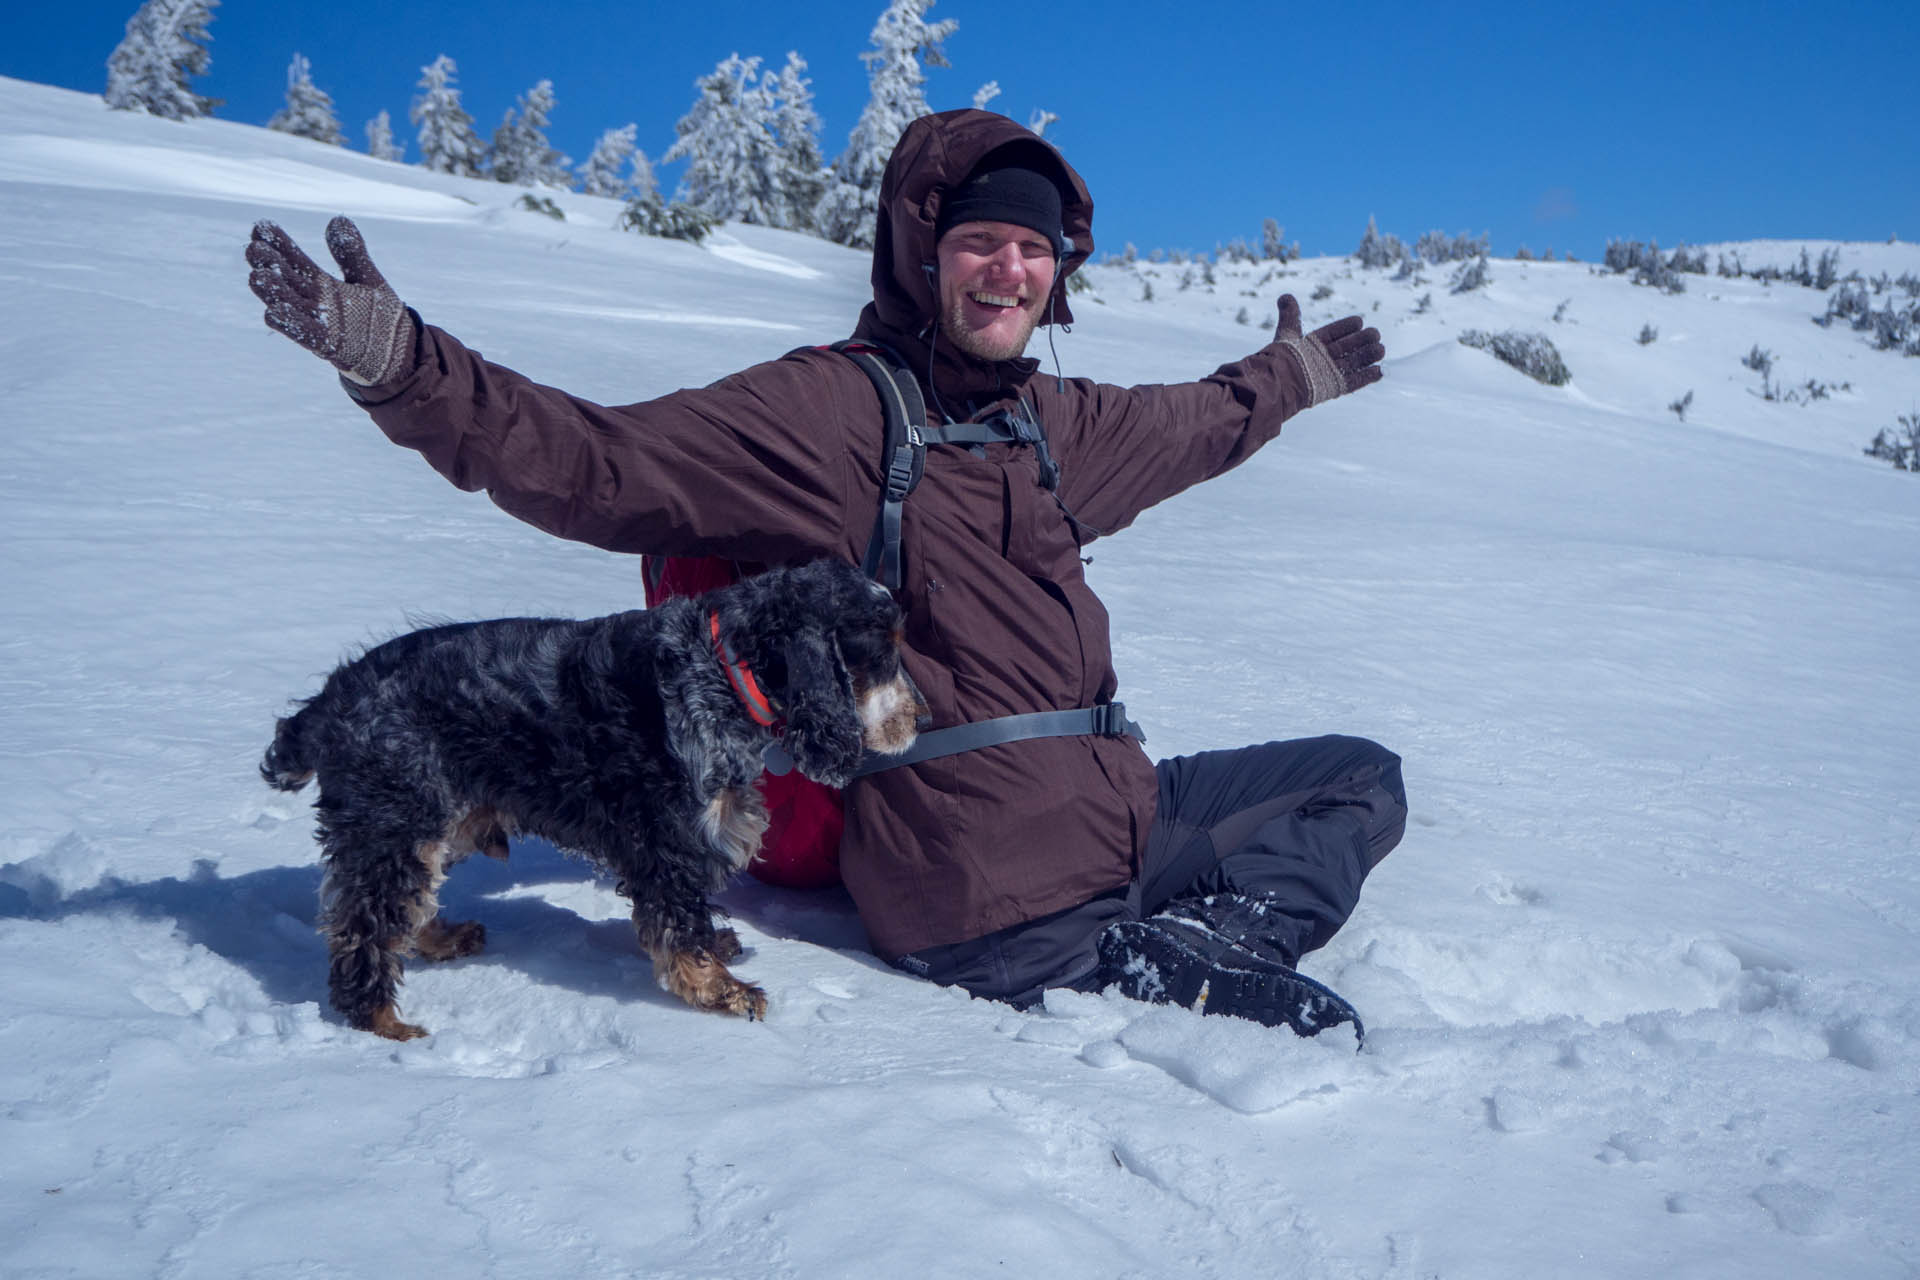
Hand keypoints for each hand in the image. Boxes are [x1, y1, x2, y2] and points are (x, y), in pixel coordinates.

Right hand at [246, 216, 414, 384]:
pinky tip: (272, 312)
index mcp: (322, 286)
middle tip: (254, 249)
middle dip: (270, 267)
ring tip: (257, 276)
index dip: (279, 245)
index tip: (261, 227)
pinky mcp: (331, 347)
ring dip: (273, 294)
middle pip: (286, 282)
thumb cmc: (382, 318)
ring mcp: (321, 325)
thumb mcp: (368, 279)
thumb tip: (337, 219)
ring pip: (289, 307)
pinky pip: (307, 335)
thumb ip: (352, 253)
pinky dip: (291, 325)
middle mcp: (315, 304)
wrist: (402, 354)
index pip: (294, 261)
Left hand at [1274, 294, 1384, 404]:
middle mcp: (1322, 359)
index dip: (1346, 327)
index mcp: (1313, 345)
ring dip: (1368, 357)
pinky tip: (1379, 371)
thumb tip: (1285, 296)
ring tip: (1381, 349)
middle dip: (1362, 341)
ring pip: (1352, 363)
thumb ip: (1290, 315)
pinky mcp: (1333, 388)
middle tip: (1375, 333)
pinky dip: (1365, 378)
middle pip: (1347, 348)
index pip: (1333, 333)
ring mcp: (1329, 374)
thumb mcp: (1287, 333)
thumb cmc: (1283, 358)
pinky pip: (1352, 382)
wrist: (1281, 383)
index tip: (1359, 321)